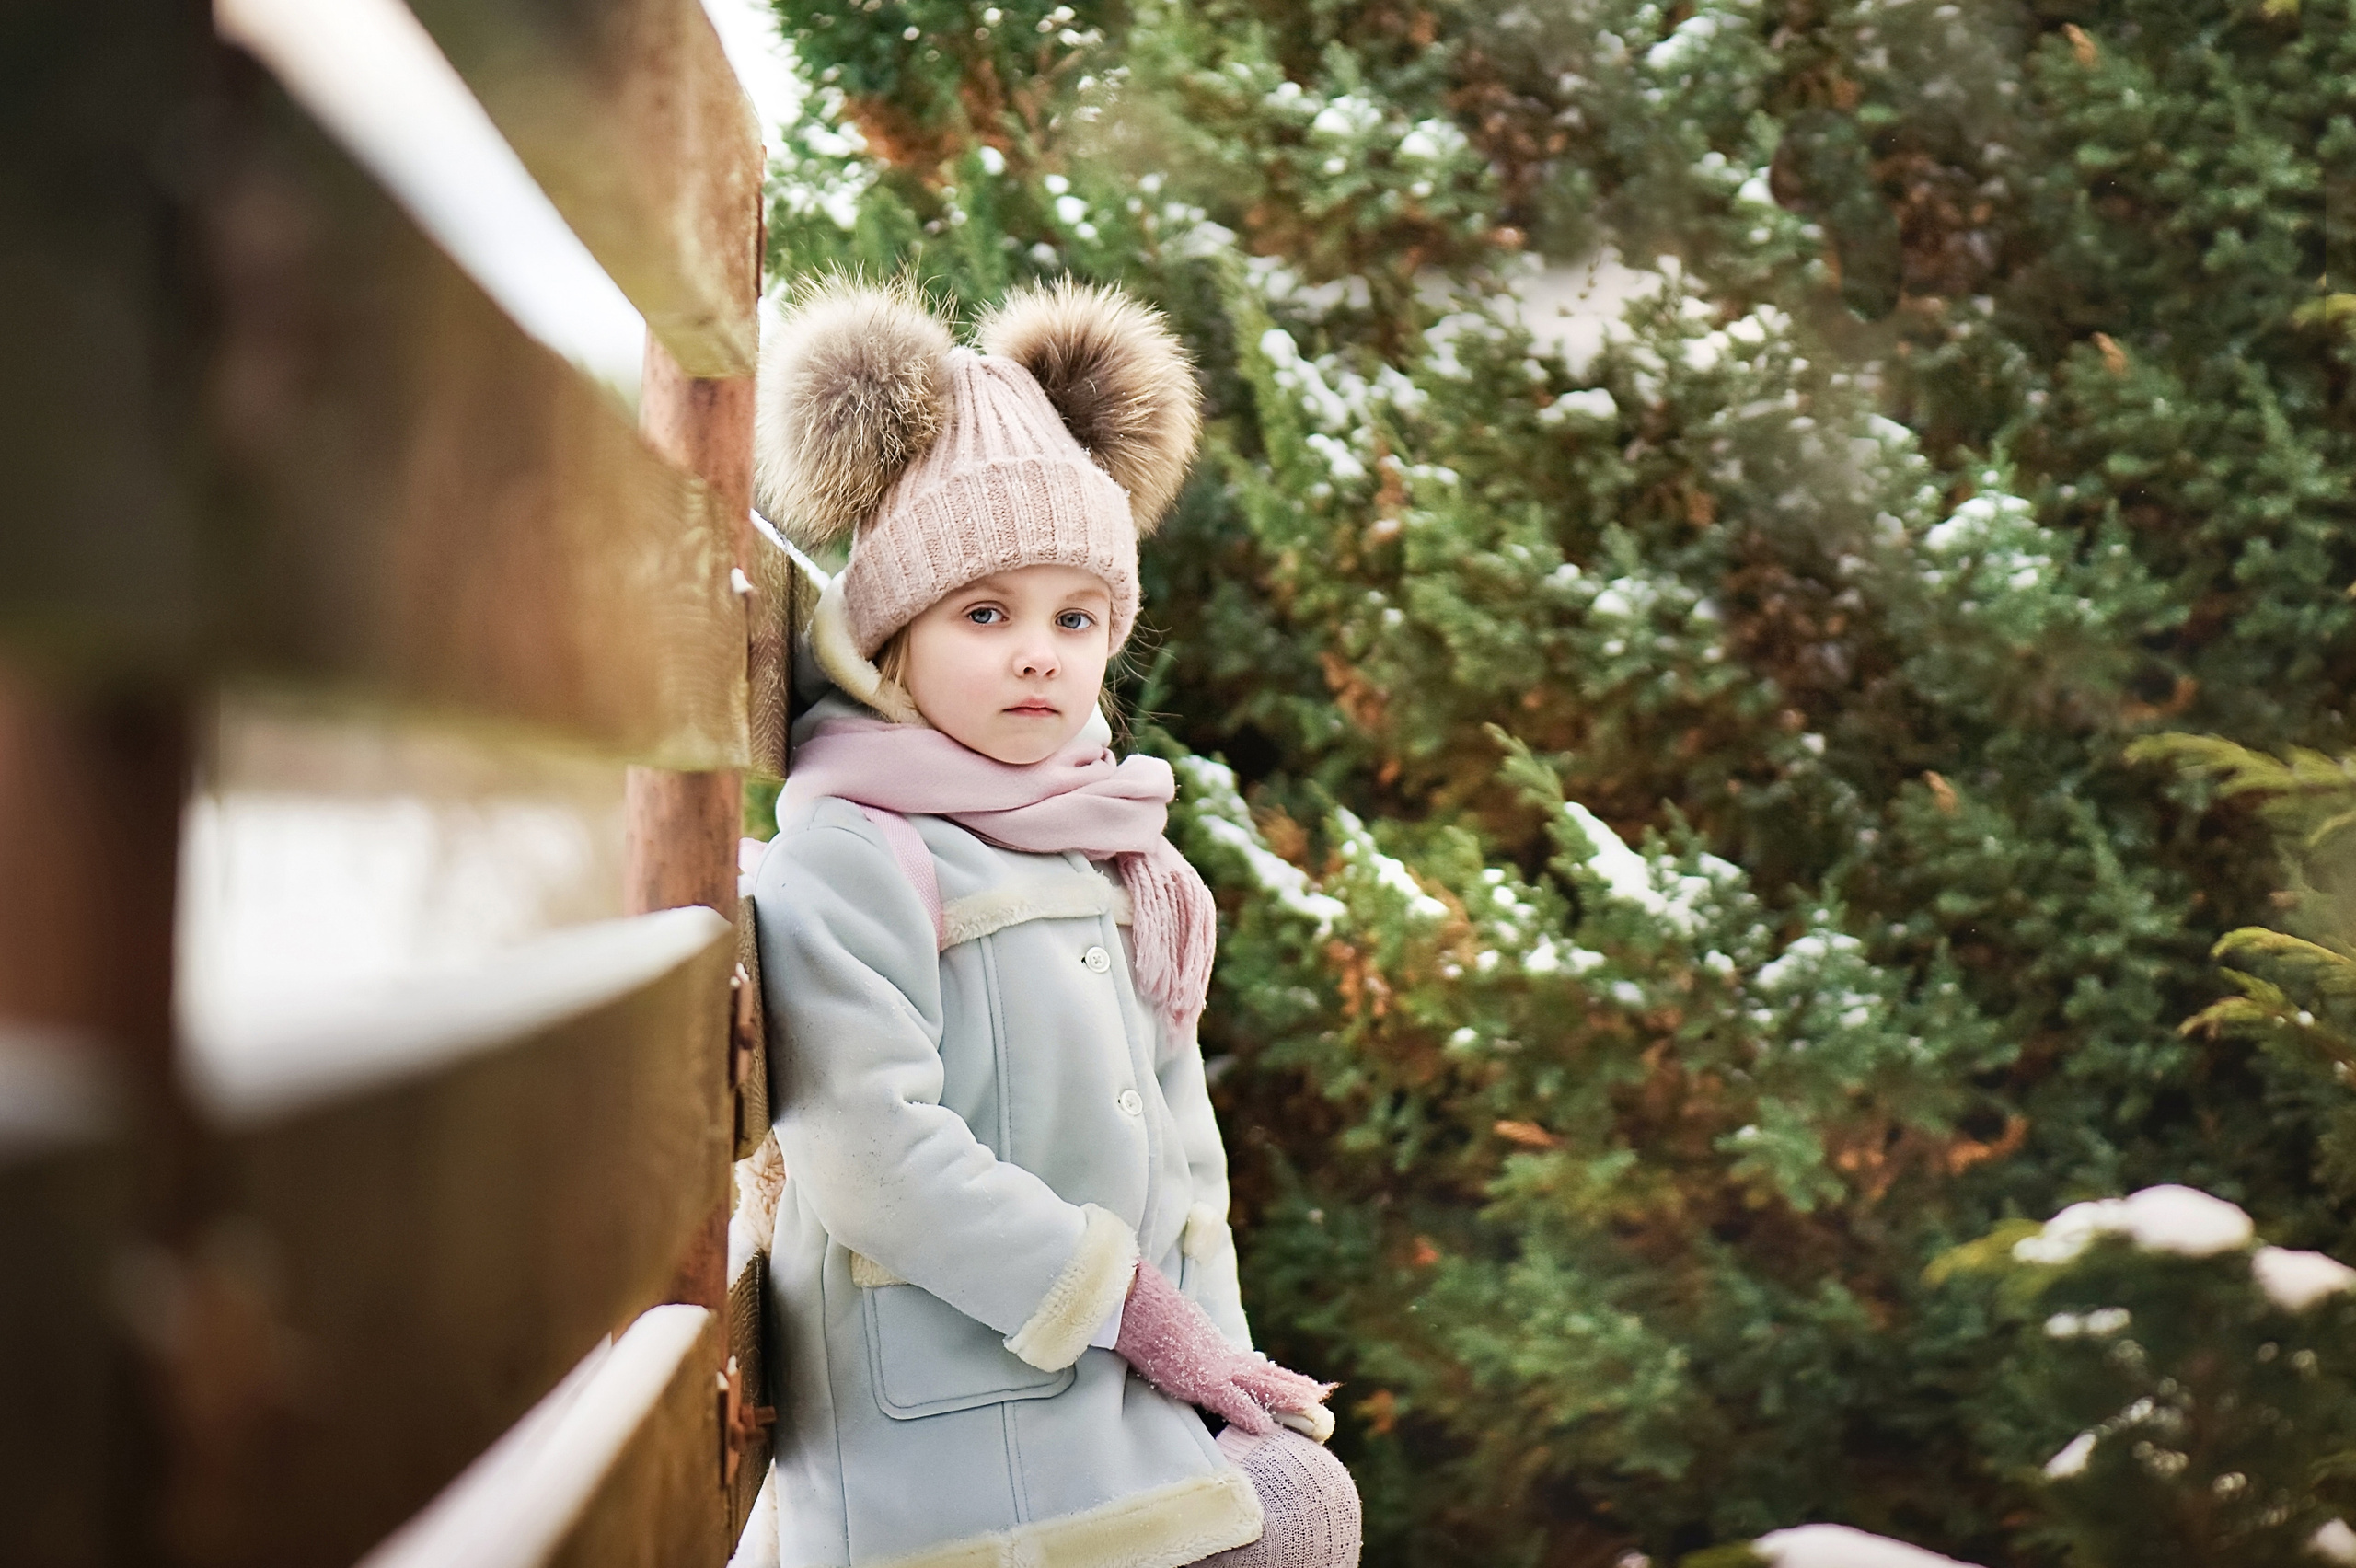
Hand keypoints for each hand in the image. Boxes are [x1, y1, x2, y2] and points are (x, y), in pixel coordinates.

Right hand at [1113, 1260, 1332, 1435]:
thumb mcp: (1174, 1326)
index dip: (1275, 1374)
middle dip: (1293, 1386)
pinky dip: (1249, 1414)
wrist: (1137, 1302)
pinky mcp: (1201, 1380)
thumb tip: (1185, 1341)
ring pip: (1261, 1385)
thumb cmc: (1148, 1311)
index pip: (1253, 1365)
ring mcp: (1215, 1368)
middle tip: (1321, 1394)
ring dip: (1288, 1397)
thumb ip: (1188, 1337)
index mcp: (1216, 1347)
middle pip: (1266, 1374)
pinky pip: (1232, 1402)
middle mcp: (1222, 1357)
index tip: (1297, 1383)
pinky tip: (1267, 1428)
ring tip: (1314, 1405)